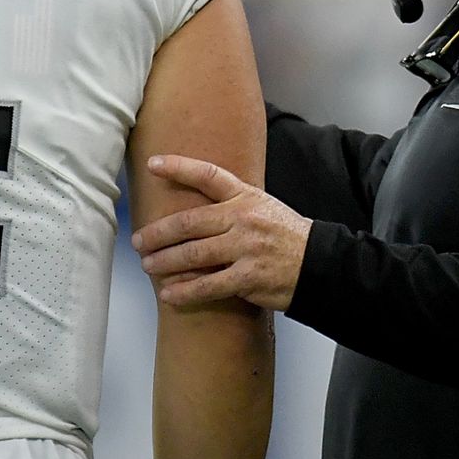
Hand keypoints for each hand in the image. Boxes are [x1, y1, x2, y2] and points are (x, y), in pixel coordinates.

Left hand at [132, 154, 311, 311]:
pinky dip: (185, 291)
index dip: (179, 167)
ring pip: (194, 254)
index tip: (153, 164)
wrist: (320, 264)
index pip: (208, 175)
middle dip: (158, 232)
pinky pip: (208, 285)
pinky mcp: (248, 277)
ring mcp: (245, 248)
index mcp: (246, 196)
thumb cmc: (287, 236)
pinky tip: (168, 295)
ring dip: (165, 261)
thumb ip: (232, 205)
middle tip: (138, 240)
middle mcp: (243, 218)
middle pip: (189, 222)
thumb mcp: (264, 207)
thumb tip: (194, 212)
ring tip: (148, 265)